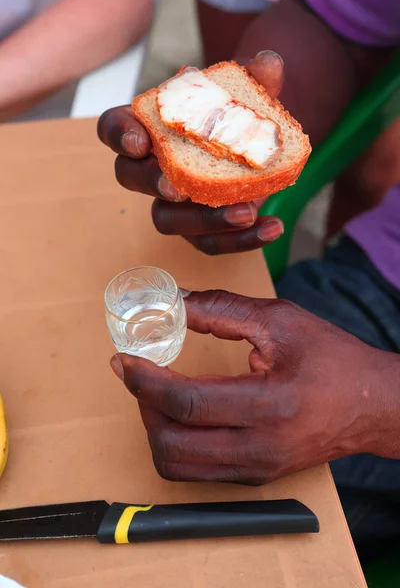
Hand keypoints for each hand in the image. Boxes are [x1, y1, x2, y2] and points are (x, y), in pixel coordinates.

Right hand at [97, 51, 284, 254]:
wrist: (261, 152)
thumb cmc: (239, 120)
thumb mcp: (247, 97)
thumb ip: (255, 80)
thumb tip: (269, 63)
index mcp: (151, 127)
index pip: (115, 128)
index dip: (119, 135)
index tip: (140, 142)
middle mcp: (153, 166)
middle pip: (129, 178)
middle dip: (150, 184)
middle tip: (177, 189)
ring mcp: (174, 203)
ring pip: (168, 219)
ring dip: (204, 220)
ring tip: (245, 212)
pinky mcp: (200, 229)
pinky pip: (210, 243)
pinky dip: (241, 241)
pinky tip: (272, 227)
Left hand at [110, 290, 388, 484]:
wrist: (372, 405)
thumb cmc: (334, 359)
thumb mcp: (281, 321)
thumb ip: (222, 310)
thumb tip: (173, 303)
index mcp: (270, 405)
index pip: (187, 403)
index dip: (146, 380)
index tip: (125, 359)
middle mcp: (260, 448)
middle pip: (171, 443)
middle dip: (142, 405)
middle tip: (138, 374)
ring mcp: (256, 469)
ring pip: (176, 465)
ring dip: (154, 428)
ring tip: (156, 393)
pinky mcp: (254, 477)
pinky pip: (195, 472)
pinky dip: (175, 443)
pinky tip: (180, 413)